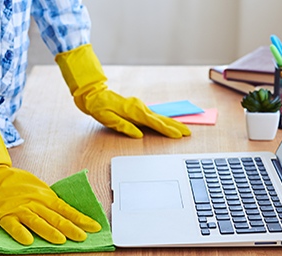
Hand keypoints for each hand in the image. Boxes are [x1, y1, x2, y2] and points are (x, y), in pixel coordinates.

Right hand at [0, 96, 100, 244]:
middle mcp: (35, 203)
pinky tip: (27, 241)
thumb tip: (67, 213)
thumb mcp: (37, 188)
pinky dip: (20, 233)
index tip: (95, 227)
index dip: (81, 219)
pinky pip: (13, 225)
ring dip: (49, 231)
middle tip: (83, 238)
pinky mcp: (4, 215)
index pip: (67, 209)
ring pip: (37, 221)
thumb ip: (50, 201)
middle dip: (71, 228)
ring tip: (61, 241)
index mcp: (45, 197)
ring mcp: (19, 209)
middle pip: (55, 217)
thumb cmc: (15, 184)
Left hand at [56, 44, 190, 138]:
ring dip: (171, 123)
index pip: (153, 123)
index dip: (167, 130)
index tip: (178, 135)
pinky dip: (163, 120)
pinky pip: (153, 115)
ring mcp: (139, 106)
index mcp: (133, 111)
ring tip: (183, 130)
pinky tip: (169, 124)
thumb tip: (138, 135)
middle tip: (188, 133)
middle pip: (160, 119)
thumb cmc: (99, 107)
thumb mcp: (107, 119)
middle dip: (174, 126)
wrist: (94, 94)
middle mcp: (139, 107)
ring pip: (158, 116)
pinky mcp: (138, 107)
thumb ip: (123, 127)